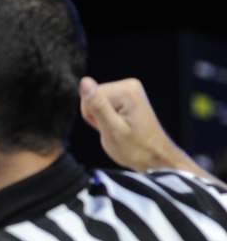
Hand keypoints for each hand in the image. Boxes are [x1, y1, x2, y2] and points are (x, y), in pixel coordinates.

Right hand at [79, 77, 200, 174]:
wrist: (156, 158)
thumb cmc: (137, 149)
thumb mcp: (112, 129)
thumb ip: (97, 105)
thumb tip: (84, 81)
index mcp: (126, 90)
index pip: (89, 96)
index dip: (93, 116)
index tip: (109, 127)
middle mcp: (129, 86)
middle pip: (93, 96)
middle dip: (98, 116)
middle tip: (114, 130)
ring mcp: (129, 91)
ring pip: (96, 101)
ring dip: (103, 118)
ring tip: (119, 129)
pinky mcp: (128, 97)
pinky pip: (104, 104)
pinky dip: (108, 118)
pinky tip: (120, 125)